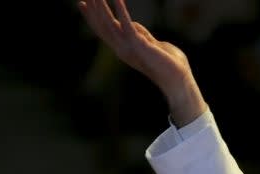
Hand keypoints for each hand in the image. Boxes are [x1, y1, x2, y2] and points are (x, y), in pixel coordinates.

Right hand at [78, 0, 206, 124]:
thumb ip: (141, 34)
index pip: (102, 30)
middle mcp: (122, 49)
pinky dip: (122, 10)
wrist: (179, 80)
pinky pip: (127, 24)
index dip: (91, 17)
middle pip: (102, 26)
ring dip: (102, 7)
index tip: (81, 3)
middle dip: (93, 9)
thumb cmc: (168, 63)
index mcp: (123, 49)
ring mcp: (130, 47)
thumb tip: (132, 23)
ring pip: (110, 24)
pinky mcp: (140, 45)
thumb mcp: (151, 44)